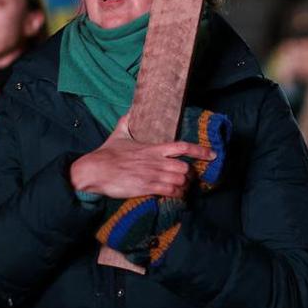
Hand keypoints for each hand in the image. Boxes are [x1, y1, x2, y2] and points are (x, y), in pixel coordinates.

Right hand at [70, 115, 214, 199]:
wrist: (95, 170)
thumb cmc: (106, 154)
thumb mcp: (117, 134)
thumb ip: (126, 122)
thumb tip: (129, 111)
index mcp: (152, 148)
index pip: (182, 147)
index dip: (200, 151)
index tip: (213, 154)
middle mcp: (155, 161)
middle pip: (185, 167)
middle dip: (189, 175)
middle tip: (188, 179)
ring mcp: (152, 175)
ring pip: (180, 181)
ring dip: (184, 187)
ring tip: (181, 189)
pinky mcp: (146, 187)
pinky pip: (170, 192)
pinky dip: (176, 195)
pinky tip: (175, 196)